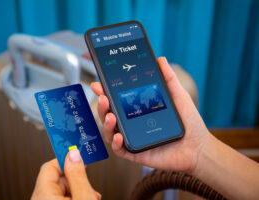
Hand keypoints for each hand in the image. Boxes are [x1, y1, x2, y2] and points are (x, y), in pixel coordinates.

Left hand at [31, 149, 100, 199]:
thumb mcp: (83, 197)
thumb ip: (78, 175)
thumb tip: (74, 155)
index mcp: (42, 196)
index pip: (50, 166)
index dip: (66, 159)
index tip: (79, 155)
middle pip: (57, 179)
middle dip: (76, 180)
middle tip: (90, 187)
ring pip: (61, 190)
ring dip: (78, 190)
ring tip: (90, 197)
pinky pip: (61, 199)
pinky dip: (74, 198)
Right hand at [91, 57, 208, 172]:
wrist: (198, 146)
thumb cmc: (188, 122)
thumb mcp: (178, 96)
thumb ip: (168, 78)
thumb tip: (160, 59)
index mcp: (138, 109)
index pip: (117, 100)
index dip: (105, 92)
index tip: (98, 84)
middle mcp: (132, 123)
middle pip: (109, 114)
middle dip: (102, 106)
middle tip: (104, 97)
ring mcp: (132, 138)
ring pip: (110, 132)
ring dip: (106, 123)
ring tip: (111, 116)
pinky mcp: (136, 152)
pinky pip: (119, 150)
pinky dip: (115, 143)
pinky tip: (119, 136)